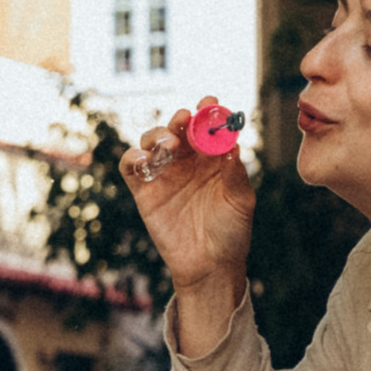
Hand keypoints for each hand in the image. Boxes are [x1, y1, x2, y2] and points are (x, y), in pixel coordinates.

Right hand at [119, 109, 254, 292]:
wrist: (210, 267)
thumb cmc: (231, 232)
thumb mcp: (240, 200)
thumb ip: (234, 173)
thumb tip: (231, 145)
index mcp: (212, 159)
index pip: (206, 127)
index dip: (206, 112)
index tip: (209, 103)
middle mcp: (187, 162)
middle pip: (177, 128)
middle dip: (181, 119)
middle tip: (186, 118)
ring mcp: (164, 175)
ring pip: (152, 141)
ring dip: (158, 134)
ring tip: (170, 143)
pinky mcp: (144, 191)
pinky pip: (131, 167)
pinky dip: (132, 157)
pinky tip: (144, 159)